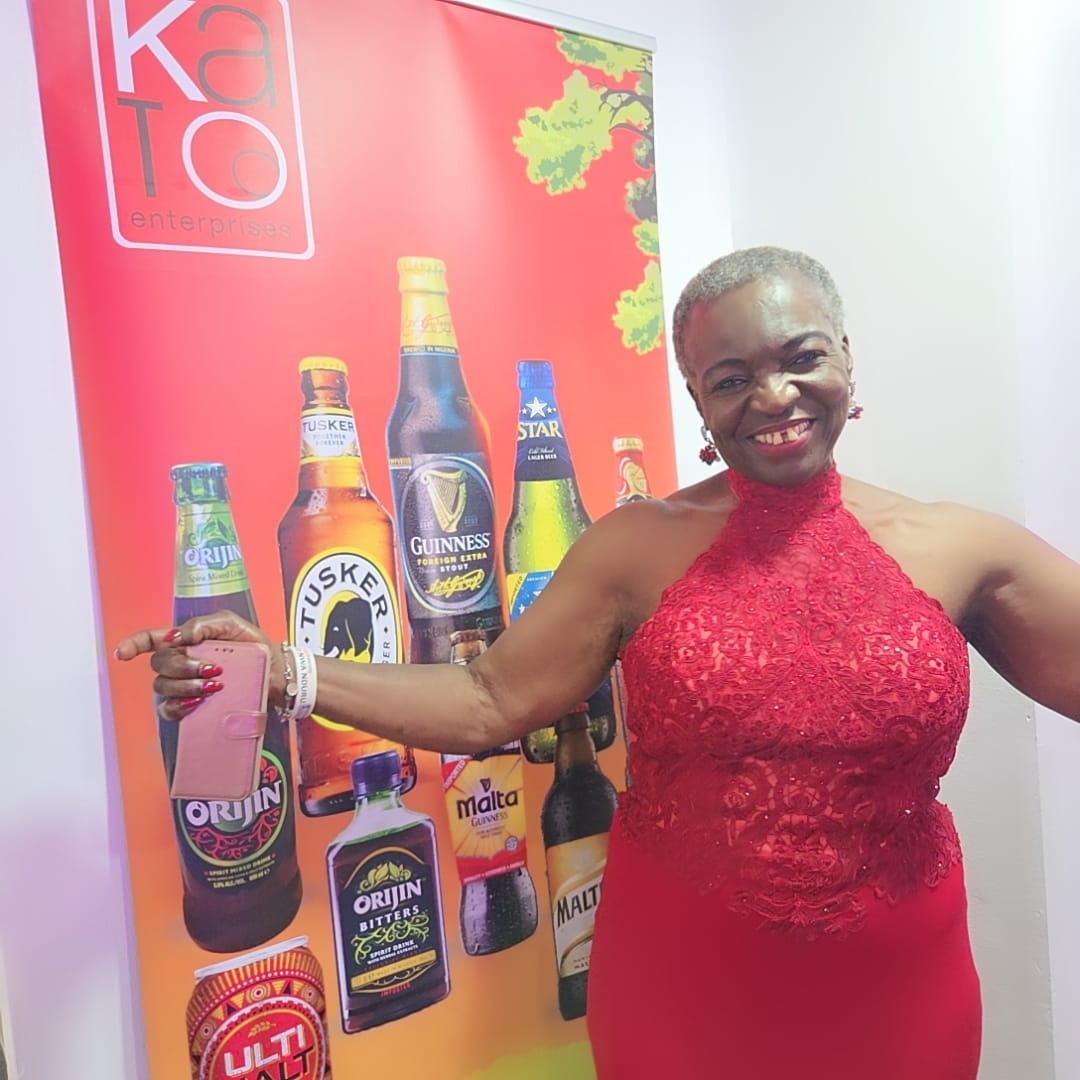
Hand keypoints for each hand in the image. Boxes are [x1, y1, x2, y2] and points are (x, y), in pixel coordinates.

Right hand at [115, 610, 276, 721]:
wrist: (277, 675)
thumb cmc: (255, 647)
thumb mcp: (233, 625)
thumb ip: (203, 625)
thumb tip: (177, 637)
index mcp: (188, 640)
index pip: (152, 639)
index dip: (134, 644)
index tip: (122, 653)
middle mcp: (181, 662)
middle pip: (159, 664)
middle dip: (181, 666)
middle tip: (213, 669)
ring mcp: (185, 685)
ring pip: (163, 687)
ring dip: (185, 686)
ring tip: (213, 686)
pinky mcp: (192, 707)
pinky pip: (169, 710)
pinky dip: (179, 706)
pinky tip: (196, 703)